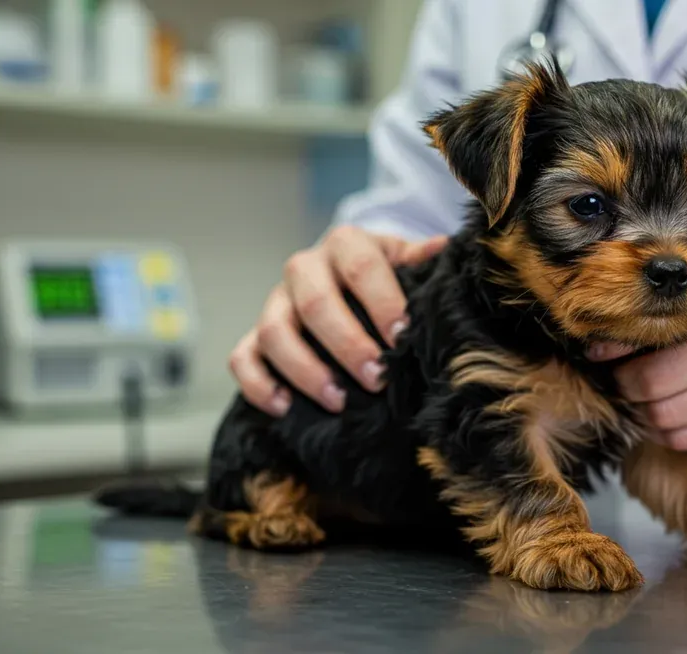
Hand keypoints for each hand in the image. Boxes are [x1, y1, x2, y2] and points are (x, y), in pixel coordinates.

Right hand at [230, 226, 447, 415]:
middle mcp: (304, 269)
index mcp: (346, 244)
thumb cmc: (386, 277)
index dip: (382, 302)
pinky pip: (242, 358)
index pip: (360, 267)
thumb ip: (421, 261)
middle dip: (347, 345)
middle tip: (376, 379)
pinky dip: (258, 384)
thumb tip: (444, 249)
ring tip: (338, 401)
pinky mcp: (255, 335)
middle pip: (314, 303)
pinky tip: (284, 407)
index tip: (403, 337)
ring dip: (305, 370)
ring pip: (273, 332)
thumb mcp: (405, 261)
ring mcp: (275, 302)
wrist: (350, 281)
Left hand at [589, 249, 686, 450]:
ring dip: (644, 413)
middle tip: (619, 372)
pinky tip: (667, 406)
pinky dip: (669, 429)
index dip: (617, 364)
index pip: (654, 367)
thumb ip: (671, 297)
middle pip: (658, 401)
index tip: (603, 353)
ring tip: (641, 390)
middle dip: (627, 389)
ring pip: (671, 427)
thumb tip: (609, 326)